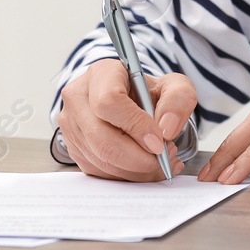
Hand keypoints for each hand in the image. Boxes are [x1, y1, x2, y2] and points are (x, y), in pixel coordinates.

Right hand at [56, 59, 196, 181]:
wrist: (132, 101)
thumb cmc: (149, 92)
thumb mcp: (173, 86)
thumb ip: (178, 101)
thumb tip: (166, 129)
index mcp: (100, 74)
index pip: (109, 102)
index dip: (136, 126)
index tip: (160, 142)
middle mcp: (78, 98)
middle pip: (101, 138)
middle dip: (139, 157)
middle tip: (165, 158)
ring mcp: (71, 125)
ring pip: (100, 159)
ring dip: (136, 169)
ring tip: (161, 161)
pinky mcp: (74, 148)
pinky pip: (99, 171)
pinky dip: (127, 175)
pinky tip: (146, 167)